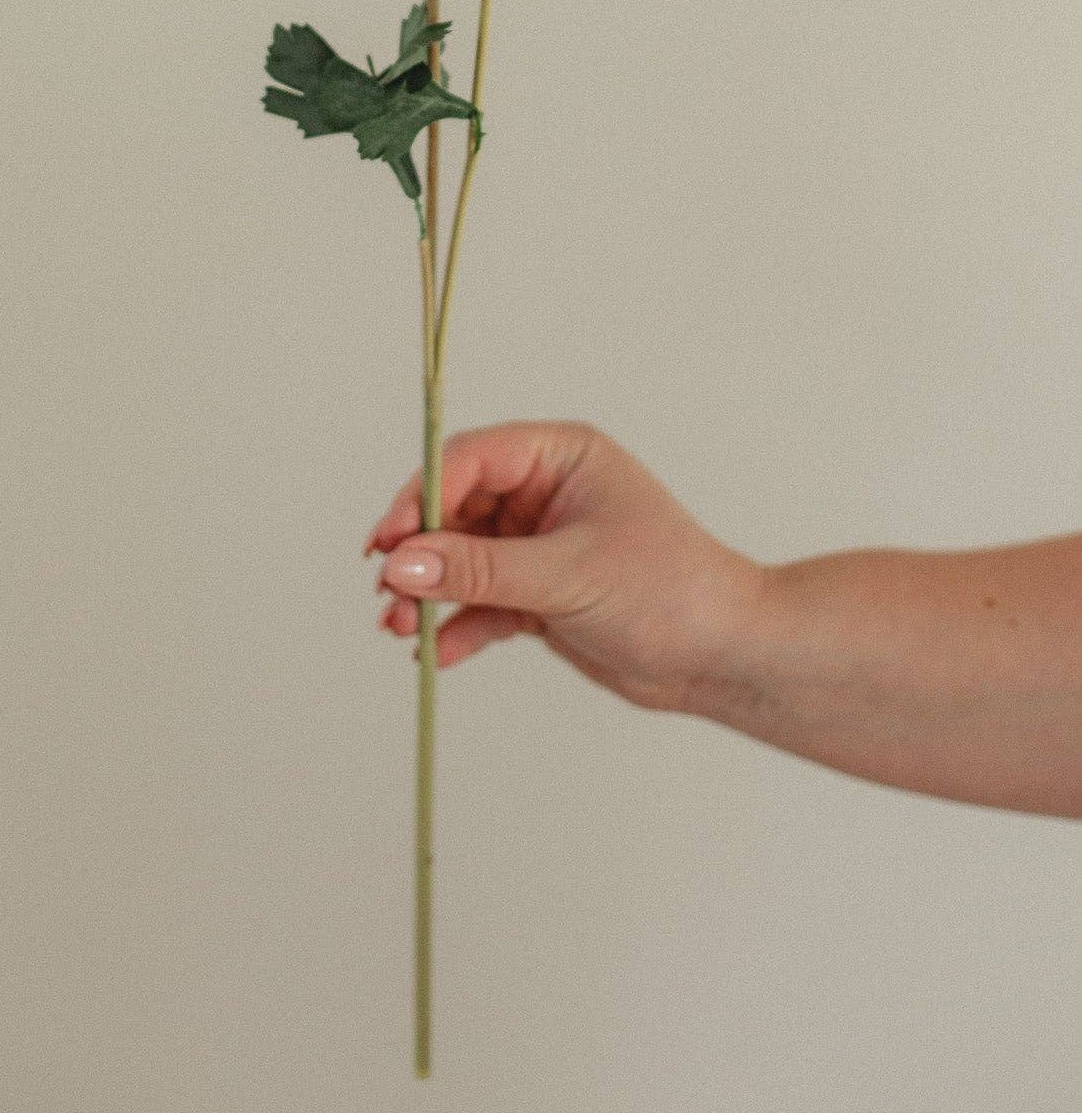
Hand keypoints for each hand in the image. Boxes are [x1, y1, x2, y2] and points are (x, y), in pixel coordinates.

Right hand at [367, 421, 758, 710]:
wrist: (724, 656)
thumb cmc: (671, 591)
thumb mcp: (567, 575)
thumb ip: (480, 570)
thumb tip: (403, 564)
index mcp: (561, 457)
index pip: (470, 459)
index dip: (421, 496)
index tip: (388, 540)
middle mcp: (545, 492)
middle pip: (455, 509)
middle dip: (419, 552)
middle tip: (387, 591)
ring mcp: (540, 544)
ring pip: (462, 559)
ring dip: (430, 593)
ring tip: (400, 629)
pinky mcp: (540, 594)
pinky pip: (482, 602)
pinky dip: (458, 625)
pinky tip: (437, 653)